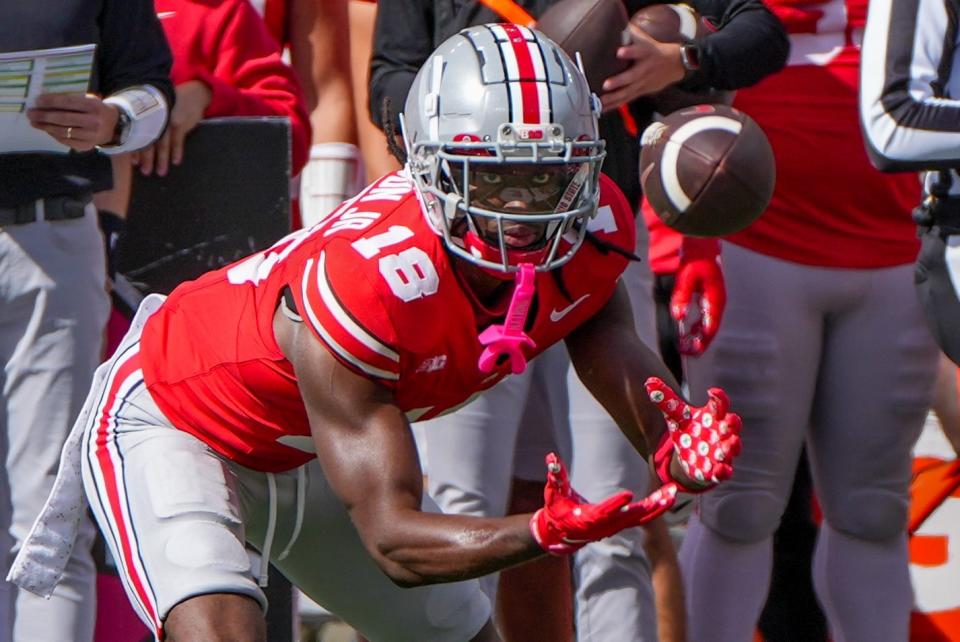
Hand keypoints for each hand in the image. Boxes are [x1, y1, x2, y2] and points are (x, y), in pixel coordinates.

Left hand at [27, 93, 119, 151]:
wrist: (114, 127)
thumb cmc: (97, 110)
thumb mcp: (90, 100)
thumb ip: (73, 100)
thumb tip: (47, 101)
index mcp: (94, 106)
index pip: (68, 103)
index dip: (51, 102)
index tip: (37, 101)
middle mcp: (93, 122)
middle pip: (63, 118)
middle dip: (44, 116)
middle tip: (31, 113)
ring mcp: (91, 135)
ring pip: (63, 131)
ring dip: (46, 127)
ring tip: (35, 122)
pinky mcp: (87, 145)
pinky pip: (66, 141)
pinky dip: (54, 135)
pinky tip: (47, 130)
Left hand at [132, 80, 210, 175]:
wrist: (192, 95)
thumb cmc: (173, 105)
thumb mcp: (158, 110)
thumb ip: (149, 121)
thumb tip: (136, 139)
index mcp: (146, 115)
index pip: (138, 135)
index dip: (136, 149)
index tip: (134, 163)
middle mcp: (155, 118)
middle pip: (149, 140)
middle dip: (147, 158)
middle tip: (145, 172)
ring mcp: (168, 120)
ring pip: (163, 142)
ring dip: (161, 159)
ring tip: (160, 172)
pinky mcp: (181, 122)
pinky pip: (178, 139)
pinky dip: (177, 151)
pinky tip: (175, 161)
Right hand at [530, 453, 677, 554]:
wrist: (559, 534)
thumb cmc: (556, 510)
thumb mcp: (553, 493)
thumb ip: (555, 476)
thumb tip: (551, 457)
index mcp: (588, 518)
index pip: (604, 512)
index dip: (616, 504)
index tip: (629, 495)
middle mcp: (605, 525)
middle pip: (631, 517)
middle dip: (650, 506)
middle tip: (667, 495)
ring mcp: (613, 527)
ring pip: (640, 518)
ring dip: (657, 506)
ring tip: (672, 493)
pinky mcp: (618, 525)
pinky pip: (640, 518)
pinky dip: (653, 509)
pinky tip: (665, 499)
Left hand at [600, 29, 685, 110]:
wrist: (676, 64)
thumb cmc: (655, 50)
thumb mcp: (646, 40)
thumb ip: (631, 35)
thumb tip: (615, 27)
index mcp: (647, 54)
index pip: (639, 51)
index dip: (630, 51)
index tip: (619, 51)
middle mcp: (645, 69)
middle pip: (631, 76)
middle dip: (619, 81)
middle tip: (606, 84)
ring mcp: (643, 83)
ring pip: (628, 92)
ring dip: (614, 98)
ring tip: (601, 101)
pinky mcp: (641, 91)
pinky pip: (627, 99)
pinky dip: (615, 105)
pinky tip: (604, 108)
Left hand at [645, 377, 741, 492]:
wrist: (690, 457)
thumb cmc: (688, 431)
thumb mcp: (675, 416)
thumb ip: (665, 400)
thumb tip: (649, 382)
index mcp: (712, 417)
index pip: (719, 404)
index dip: (718, 397)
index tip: (712, 392)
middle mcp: (721, 433)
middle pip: (731, 425)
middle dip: (732, 423)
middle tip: (730, 419)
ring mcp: (722, 452)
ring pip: (732, 448)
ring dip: (733, 446)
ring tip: (733, 442)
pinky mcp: (717, 471)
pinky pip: (724, 472)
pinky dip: (724, 471)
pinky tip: (720, 470)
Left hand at [671, 245, 725, 356]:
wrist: (700, 244)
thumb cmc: (695, 258)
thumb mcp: (686, 277)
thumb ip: (682, 297)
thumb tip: (679, 316)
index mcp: (716, 299)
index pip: (710, 326)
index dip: (702, 341)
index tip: (693, 351)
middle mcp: (717, 302)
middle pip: (710, 329)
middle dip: (699, 342)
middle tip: (685, 352)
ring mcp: (714, 300)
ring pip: (707, 324)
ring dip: (697, 336)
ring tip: (684, 345)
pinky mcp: (708, 297)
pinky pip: (704, 317)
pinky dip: (696, 326)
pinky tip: (687, 331)